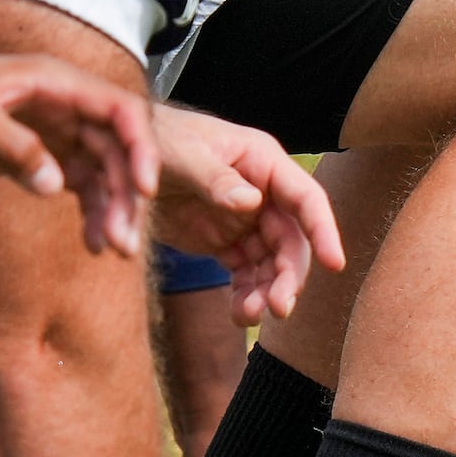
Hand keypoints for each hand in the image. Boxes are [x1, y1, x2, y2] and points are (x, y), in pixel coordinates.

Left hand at [0, 31, 155, 253]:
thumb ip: (11, 146)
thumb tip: (56, 186)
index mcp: (55, 83)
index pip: (121, 112)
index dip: (142, 149)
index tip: (144, 191)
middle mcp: (64, 106)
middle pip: (118, 150)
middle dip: (127, 194)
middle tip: (124, 241)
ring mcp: (54, 131)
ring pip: (103, 172)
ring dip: (114, 209)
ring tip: (112, 249)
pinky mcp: (38, 156)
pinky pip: (80, 185)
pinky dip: (91, 212)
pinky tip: (91, 242)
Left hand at [148, 106, 344, 322]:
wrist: (119, 156)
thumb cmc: (156, 140)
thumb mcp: (181, 154)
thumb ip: (215, 179)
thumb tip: (252, 203)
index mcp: (264, 163)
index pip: (306, 199)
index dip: (324, 231)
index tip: (336, 264)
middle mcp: (264, 194)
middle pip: (291, 240)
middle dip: (288, 276)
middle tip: (277, 309)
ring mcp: (245, 220)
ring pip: (270, 263)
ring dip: (266, 291)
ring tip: (248, 316)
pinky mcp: (223, 241)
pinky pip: (244, 273)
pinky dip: (245, 295)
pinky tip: (238, 314)